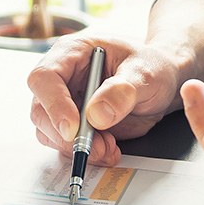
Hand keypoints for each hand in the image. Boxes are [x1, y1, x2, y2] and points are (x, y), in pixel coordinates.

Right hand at [27, 35, 186, 166]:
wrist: (162, 83)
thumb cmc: (152, 68)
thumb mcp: (146, 74)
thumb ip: (123, 91)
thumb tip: (96, 114)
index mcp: (73, 51)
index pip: (45, 77)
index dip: (54, 104)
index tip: (73, 128)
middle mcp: (62, 75)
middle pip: (41, 109)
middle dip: (67, 136)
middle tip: (99, 147)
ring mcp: (64, 100)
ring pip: (49, 131)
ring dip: (76, 147)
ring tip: (109, 148)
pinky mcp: (71, 122)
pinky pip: (64, 144)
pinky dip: (84, 153)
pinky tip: (107, 150)